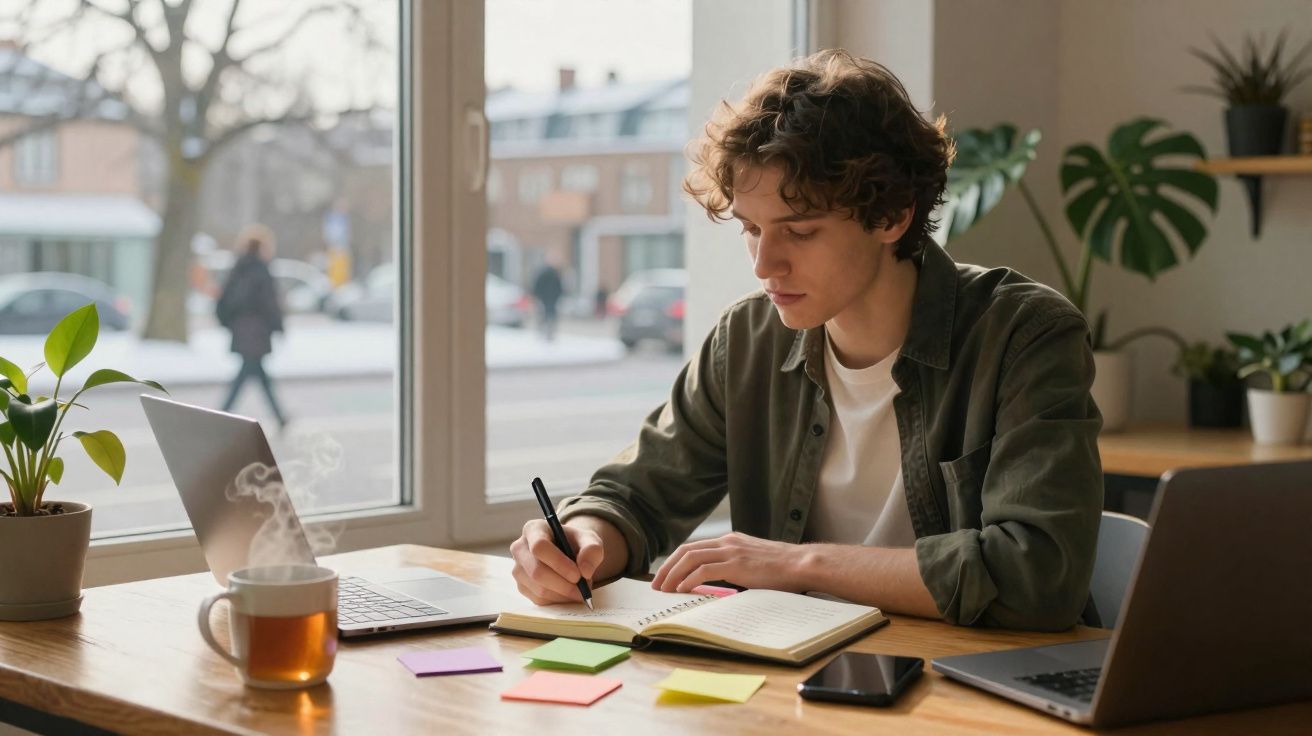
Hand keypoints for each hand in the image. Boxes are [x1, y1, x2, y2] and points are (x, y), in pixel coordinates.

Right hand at [509, 520, 604, 604]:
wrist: (568, 553)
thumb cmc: (576, 543)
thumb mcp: (590, 539)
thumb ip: (592, 549)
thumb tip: (585, 571)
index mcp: (533, 529)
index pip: (539, 547)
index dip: (558, 563)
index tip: (577, 574)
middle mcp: (520, 548)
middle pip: (536, 572)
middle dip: (563, 584)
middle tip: (582, 590)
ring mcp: (518, 569)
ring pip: (539, 589)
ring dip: (563, 594)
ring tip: (579, 589)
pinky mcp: (521, 586)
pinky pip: (539, 600)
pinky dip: (558, 600)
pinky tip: (568, 592)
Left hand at [651, 532, 805, 593]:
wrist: (802, 564)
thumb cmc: (783, 569)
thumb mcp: (754, 564)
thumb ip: (735, 569)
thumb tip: (718, 586)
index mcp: (731, 541)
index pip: (694, 547)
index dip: (676, 561)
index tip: (666, 576)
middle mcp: (727, 542)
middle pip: (686, 550)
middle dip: (668, 567)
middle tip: (657, 584)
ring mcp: (731, 551)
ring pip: (691, 558)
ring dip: (673, 574)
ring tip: (664, 589)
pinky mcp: (736, 564)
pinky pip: (704, 571)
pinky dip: (689, 580)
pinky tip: (682, 590)